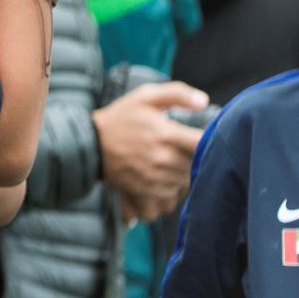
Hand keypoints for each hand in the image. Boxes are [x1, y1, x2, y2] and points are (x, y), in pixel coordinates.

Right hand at [92, 81, 205, 221]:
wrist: (88, 144)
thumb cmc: (119, 118)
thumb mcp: (144, 97)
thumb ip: (176, 93)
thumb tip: (203, 100)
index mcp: (167, 135)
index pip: (204, 144)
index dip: (210, 142)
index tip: (201, 139)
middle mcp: (164, 160)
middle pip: (197, 167)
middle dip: (193, 160)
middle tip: (179, 151)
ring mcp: (155, 181)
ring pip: (185, 186)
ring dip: (180, 178)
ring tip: (166, 166)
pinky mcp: (144, 196)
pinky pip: (167, 205)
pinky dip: (166, 198)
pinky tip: (158, 185)